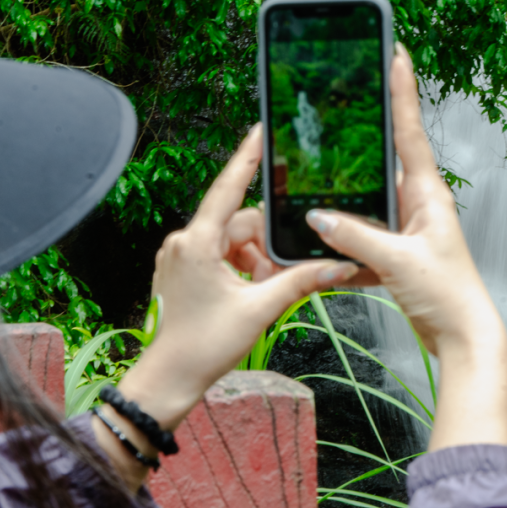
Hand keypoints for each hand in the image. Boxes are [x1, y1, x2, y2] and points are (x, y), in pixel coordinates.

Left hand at [93, 126, 352, 489]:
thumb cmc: (204, 346)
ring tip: (265, 291)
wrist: (168, 380)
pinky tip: (253, 291)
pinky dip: (241, 268)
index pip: (228, 187)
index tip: (262, 128)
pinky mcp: (182, 270)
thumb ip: (300, 281)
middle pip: (240, 223)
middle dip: (266, 245)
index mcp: (197, 242)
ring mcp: (180, 255)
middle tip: (283, 272)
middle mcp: (183, 241)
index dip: (248, 156)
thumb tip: (339, 265)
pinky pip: (220, 255)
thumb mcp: (259, 310)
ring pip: (233, 241)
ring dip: (255, 261)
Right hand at [306, 47, 506, 450]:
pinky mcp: (397, 253)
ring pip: (365, 203)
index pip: (409, 130)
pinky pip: (362, 239)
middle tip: (339, 98)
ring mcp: (408, 228)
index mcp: (427, 193)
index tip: (395, 51)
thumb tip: (317, 215)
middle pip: (382, 160)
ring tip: (312, 181)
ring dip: (342, 202)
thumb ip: (356, 236)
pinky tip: (318, 251)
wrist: (464, 337)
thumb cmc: (447, 294)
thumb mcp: (398, 261)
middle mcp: (419, 203)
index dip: (401, 90)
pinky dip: (342, 245)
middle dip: (359, 137)